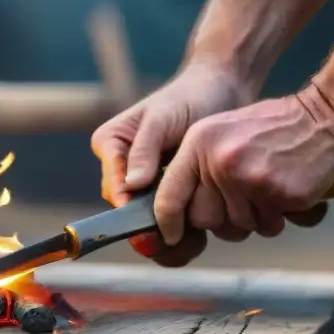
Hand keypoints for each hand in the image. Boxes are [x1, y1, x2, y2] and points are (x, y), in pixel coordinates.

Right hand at [91, 66, 253, 265]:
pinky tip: (204, 235)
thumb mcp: (164, 117)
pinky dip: (184, 233)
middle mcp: (121, 168)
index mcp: (110, 146)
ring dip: (169, 238)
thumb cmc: (191, 96)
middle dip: (152, 231)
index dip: (131, 214)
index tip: (152, 231)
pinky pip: (169, 222)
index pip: (115, 189)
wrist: (222, 91)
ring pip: (147, 224)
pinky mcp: (168, 193)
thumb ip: (145, 149)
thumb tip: (131, 185)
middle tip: (179, 242)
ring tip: (197, 240)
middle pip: (128, 213)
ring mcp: (145, 184)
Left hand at [153, 83, 333, 245]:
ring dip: (255, 219)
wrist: (326, 117)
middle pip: (203, 221)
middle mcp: (219, 162)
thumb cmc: (273, 128)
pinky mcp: (278, 194)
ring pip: (238, 228)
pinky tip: (287, 193)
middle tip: (244, 201)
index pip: (169, 195)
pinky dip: (280, 218)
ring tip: (269, 190)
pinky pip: (269, 227)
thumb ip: (197, 166)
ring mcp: (249, 179)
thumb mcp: (222, 132)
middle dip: (222, 220)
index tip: (172, 236)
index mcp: (199, 143)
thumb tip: (174, 212)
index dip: (168, 223)